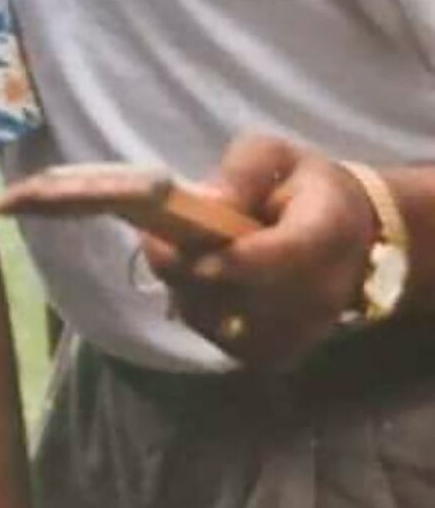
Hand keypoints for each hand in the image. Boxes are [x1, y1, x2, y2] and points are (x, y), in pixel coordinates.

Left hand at [140, 134, 377, 367]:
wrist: (346, 236)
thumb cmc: (298, 186)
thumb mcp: (272, 156)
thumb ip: (242, 172)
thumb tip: (208, 200)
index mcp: (331, 227)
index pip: (287, 255)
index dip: (237, 261)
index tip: (192, 254)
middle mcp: (326, 289)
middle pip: (247, 298)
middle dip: (191, 271)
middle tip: (161, 240)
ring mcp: (305, 329)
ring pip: (226, 322)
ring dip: (188, 290)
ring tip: (181, 255)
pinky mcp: (281, 351)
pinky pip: (224, 342)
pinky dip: (199, 313)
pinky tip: (196, 283)